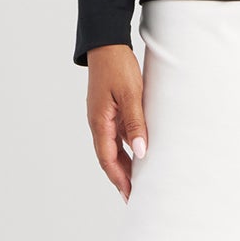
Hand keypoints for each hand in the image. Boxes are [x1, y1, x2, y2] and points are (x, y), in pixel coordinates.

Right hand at [86, 44, 147, 202]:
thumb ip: (136, 124)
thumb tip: (140, 152)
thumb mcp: (131, 95)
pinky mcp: (110, 110)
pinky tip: (139, 154)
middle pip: (109, 158)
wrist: (107, 44)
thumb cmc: (117, 67)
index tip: (130, 196)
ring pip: (114, 148)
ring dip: (125, 165)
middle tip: (135, 196)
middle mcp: (99, 123)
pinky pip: (118, 135)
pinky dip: (127, 148)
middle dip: (121, 178)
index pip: (108, 159)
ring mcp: (104, 117)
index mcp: (99, 122)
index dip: (119, 179)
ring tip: (139, 181)